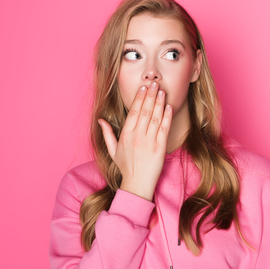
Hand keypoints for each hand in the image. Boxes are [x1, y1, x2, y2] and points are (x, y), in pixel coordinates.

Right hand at [98, 81, 171, 200]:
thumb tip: (101, 120)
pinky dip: (166, 117)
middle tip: (154, 84)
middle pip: (144, 112)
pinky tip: (168, 107)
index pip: (133, 112)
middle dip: (150, 96)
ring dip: (159, 103)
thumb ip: (107, 134)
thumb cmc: (126, 167)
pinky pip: (164, 129)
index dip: (139, 99)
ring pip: (154, 118)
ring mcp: (149, 142)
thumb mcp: (112, 150)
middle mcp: (137, 136)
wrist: (137, 184)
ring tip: (162, 91)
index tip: (143, 88)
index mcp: (125, 135)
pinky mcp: (160, 148)